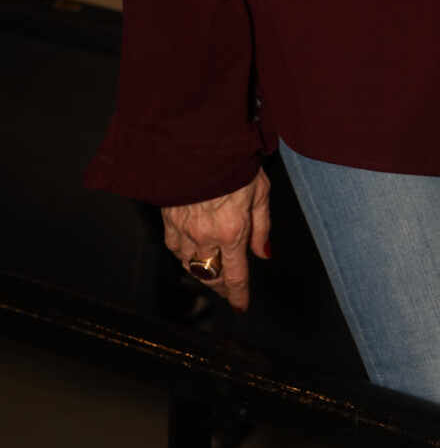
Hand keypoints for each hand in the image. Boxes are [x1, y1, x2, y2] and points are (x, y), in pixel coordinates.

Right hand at [161, 169, 270, 309]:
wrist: (197, 143)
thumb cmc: (233, 162)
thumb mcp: (260, 190)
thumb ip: (262, 226)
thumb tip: (263, 253)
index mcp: (232, 231)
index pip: (236, 275)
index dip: (239, 294)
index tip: (241, 304)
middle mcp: (206, 236)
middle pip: (212, 276)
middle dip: (222, 287)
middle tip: (229, 290)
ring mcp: (184, 230)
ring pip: (192, 266)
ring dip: (203, 273)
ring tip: (212, 274)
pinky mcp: (169, 220)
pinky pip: (175, 249)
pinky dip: (184, 256)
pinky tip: (191, 255)